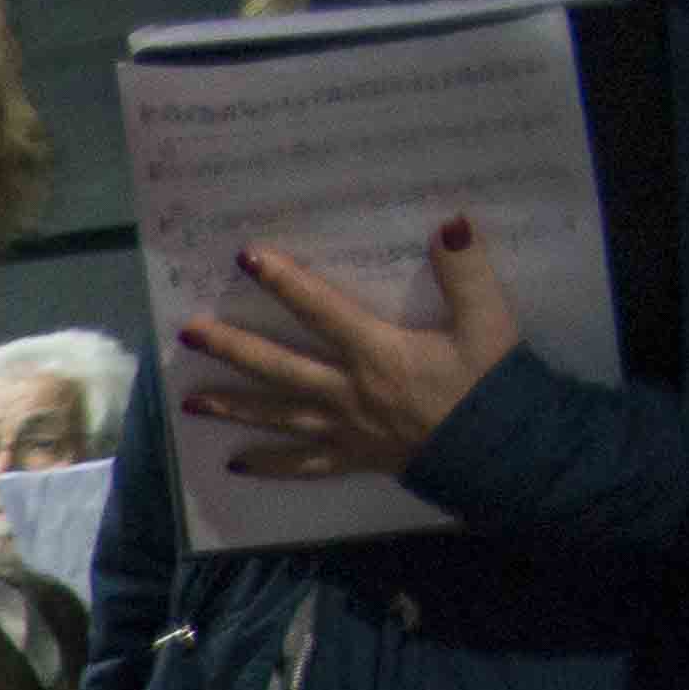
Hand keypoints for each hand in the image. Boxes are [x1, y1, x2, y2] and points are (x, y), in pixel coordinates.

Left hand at [181, 222, 516, 489]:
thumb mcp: (488, 319)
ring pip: (276, 415)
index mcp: (376, 353)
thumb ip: (466, 272)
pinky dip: (267, 464)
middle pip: (277, 367)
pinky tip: (234, 463)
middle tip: (188, 333)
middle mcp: (347, 392)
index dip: (284, 282)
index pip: (319, 310)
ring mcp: (343, 429)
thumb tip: (451, 225)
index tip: (247, 259)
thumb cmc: (491, 382)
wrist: (500, 451)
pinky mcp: (351, 458)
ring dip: (231, 406)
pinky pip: (301, 464)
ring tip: (188, 402)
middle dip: (231, 349)